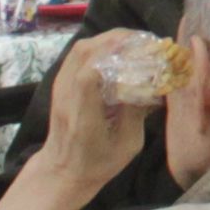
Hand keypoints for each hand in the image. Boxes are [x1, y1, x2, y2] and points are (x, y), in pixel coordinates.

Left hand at [0, 35, 153, 209]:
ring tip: (133, 42)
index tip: (141, 53)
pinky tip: (117, 50)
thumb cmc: (98, 163)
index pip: (88, 77)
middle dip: (116, 40)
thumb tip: (148, 83)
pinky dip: (98, 46)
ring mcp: (60, 88)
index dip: (113, 58)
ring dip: (107, 39)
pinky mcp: (60, 84)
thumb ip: (136, 114)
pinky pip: (77, 55)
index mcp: (84, 118)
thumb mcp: (128, 146)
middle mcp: (68, 98)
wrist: (62, 170)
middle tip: (144, 41)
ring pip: (80, 49)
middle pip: (84, 54)